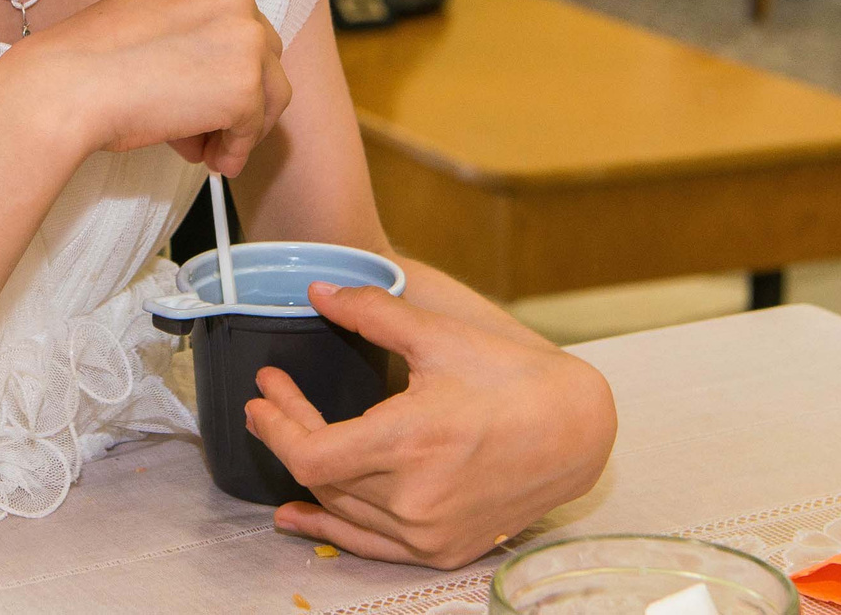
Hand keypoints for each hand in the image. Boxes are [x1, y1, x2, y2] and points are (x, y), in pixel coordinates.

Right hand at [11, 0, 291, 175]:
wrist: (67, 86)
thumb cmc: (90, 62)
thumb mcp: (149, 24)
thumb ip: (189, 37)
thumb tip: (217, 84)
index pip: (238, 24)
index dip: (222, 67)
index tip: (203, 93)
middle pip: (264, 56)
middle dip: (237, 97)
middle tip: (203, 130)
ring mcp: (244, 37)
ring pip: (271, 91)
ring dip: (241, 125)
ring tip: (206, 150)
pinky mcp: (246, 85)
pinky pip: (254, 128)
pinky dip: (237, 150)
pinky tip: (212, 161)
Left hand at [246, 282, 617, 568]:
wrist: (576, 432)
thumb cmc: (511, 378)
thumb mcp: (438, 336)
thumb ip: (371, 312)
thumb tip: (318, 291)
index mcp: (409, 443)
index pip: (311, 453)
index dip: (277, 424)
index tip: (263, 393)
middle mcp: (414, 499)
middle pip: (320, 477)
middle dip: (287, 431)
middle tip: (273, 398)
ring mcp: (429, 532)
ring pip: (341, 509)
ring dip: (307, 473)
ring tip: (284, 436)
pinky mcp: (443, 549)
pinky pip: (370, 545)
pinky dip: (330, 527)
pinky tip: (298, 512)